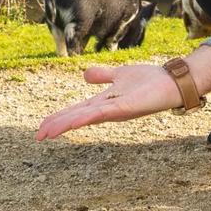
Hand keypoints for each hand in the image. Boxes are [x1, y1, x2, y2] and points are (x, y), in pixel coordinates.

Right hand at [35, 63, 181, 138]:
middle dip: (57, 126)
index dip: (58, 118)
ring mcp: (114, 110)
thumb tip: (84, 75)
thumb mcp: (120, 75)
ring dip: (65, 125)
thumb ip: (103, 75)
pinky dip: (85, 117)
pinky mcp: (124, 108)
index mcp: (103, 102)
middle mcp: (106, 110)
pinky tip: (72, 122)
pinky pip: (101, 113)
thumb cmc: (149, 81)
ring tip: (48, 133)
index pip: (75, 111)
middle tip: (38, 136)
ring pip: (84, 118)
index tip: (41, 128)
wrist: (172, 81)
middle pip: (76, 118)